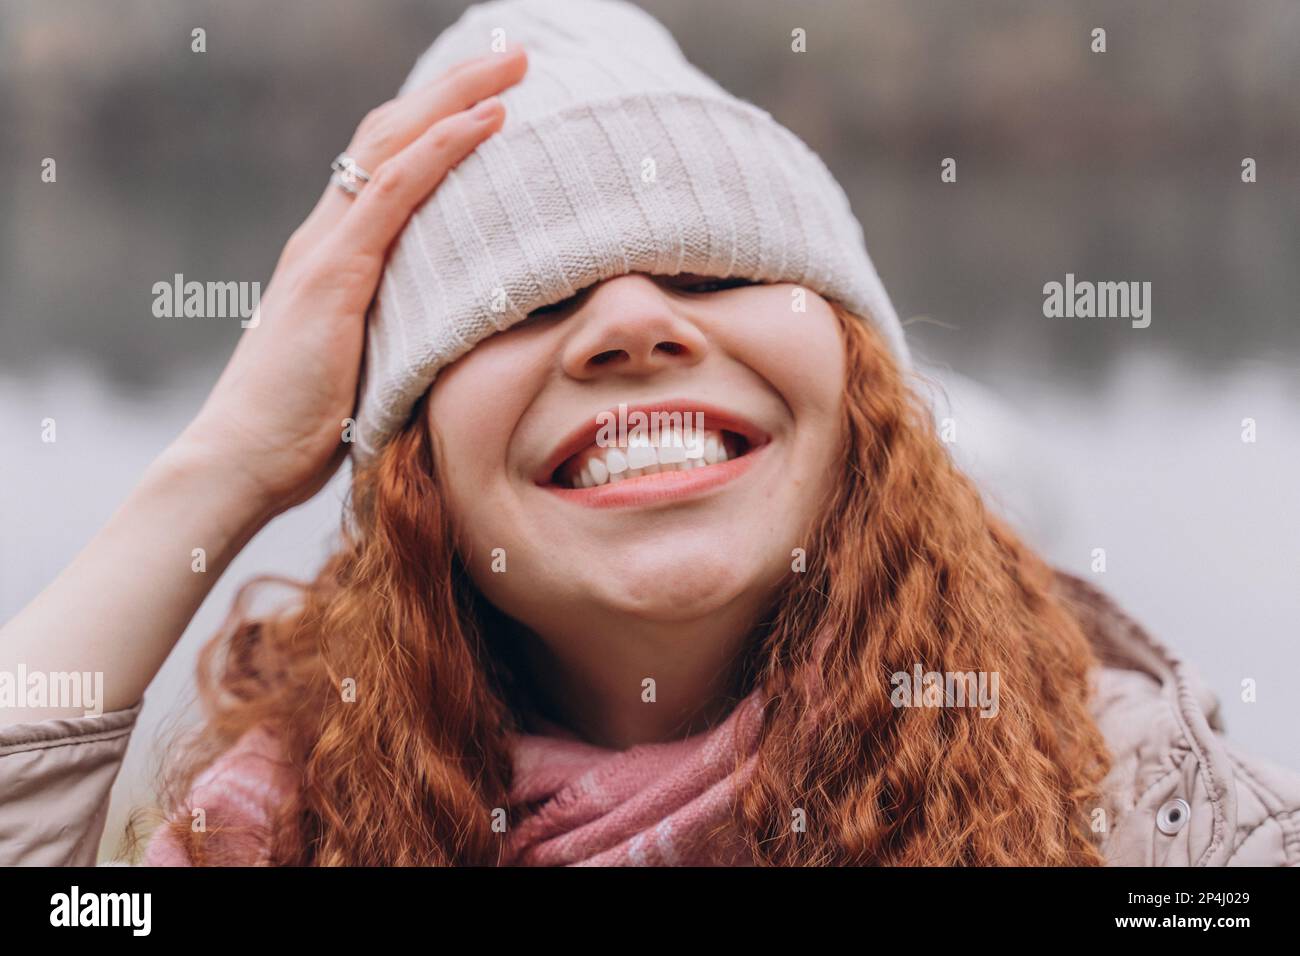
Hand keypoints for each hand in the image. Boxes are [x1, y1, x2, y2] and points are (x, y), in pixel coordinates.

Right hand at [177, 45, 527, 516]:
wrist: (242, 462)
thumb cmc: (304, 430)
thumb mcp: (367, 365)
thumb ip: (399, 331)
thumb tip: (455, 335)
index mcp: (333, 252)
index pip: (387, 162)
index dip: (437, 121)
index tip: (492, 96)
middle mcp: (324, 234)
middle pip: (393, 133)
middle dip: (455, 87)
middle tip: (514, 57)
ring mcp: (325, 249)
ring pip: (395, 144)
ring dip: (458, 97)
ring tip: (513, 66)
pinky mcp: (333, 275)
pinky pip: (395, 192)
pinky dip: (443, 149)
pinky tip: (487, 120)